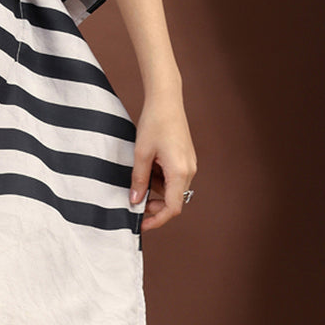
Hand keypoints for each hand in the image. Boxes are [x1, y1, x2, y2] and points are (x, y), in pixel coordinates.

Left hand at [130, 93, 196, 231]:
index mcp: (179, 171)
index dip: (157, 220)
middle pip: (174, 201)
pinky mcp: (186, 159)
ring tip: (139, 177)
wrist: (166, 100)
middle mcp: (189, 170)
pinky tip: (148, 167)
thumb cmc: (154, 123)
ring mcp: (189, 165)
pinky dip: (160, 180)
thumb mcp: (141, 154)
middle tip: (135, 203)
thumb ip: (138, 180)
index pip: (173, 207)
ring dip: (156, 191)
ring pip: (173, 189)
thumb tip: (134, 201)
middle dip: (154, 206)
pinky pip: (174, 178)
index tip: (142, 224)